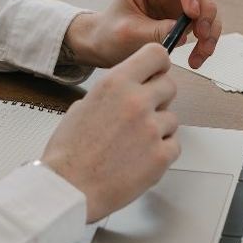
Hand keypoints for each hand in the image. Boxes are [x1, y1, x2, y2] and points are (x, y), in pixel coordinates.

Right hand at [42, 43, 179, 221]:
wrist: (68, 188)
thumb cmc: (69, 153)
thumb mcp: (84, 105)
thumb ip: (114, 93)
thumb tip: (132, 89)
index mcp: (116, 83)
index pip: (156, 54)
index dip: (158, 65)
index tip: (156, 73)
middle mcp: (137, 101)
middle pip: (170, 85)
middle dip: (158, 99)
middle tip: (142, 115)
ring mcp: (152, 129)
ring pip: (172, 119)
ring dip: (158, 129)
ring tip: (132, 144)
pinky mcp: (161, 156)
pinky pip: (174, 145)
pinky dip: (160, 152)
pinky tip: (138, 159)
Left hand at [64, 0, 222, 68]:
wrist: (108, 45)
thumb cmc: (110, 34)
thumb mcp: (126, 34)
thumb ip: (153, 31)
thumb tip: (183, 33)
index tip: (191, 12)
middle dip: (207, 6)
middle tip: (202, 33)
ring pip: (210, 0)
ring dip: (211, 27)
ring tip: (201, 53)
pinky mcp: (188, 13)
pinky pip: (208, 20)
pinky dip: (208, 39)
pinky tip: (198, 57)